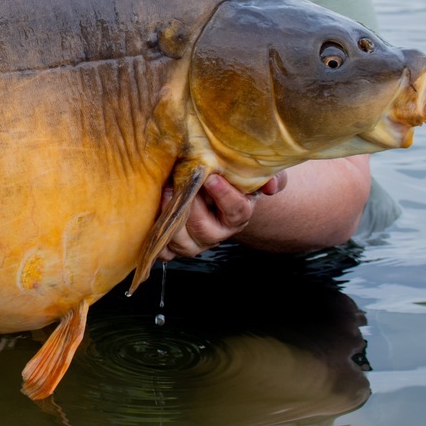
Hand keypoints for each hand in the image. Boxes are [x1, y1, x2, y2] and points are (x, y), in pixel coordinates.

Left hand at [155, 171, 286, 261]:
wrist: (206, 191)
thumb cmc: (228, 179)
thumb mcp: (249, 173)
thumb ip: (266, 176)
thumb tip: (272, 186)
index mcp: (238, 215)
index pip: (237, 211)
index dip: (224, 196)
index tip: (211, 178)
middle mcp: (216, 234)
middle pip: (204, 229)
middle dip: (191, 206)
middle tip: (180, 182)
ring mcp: (193, 243)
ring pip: (182, 242)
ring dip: (171, 218)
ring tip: (165, 191)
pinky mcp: (172, 246)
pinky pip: (163, 251)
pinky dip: (156, 236)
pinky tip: (153, 213)